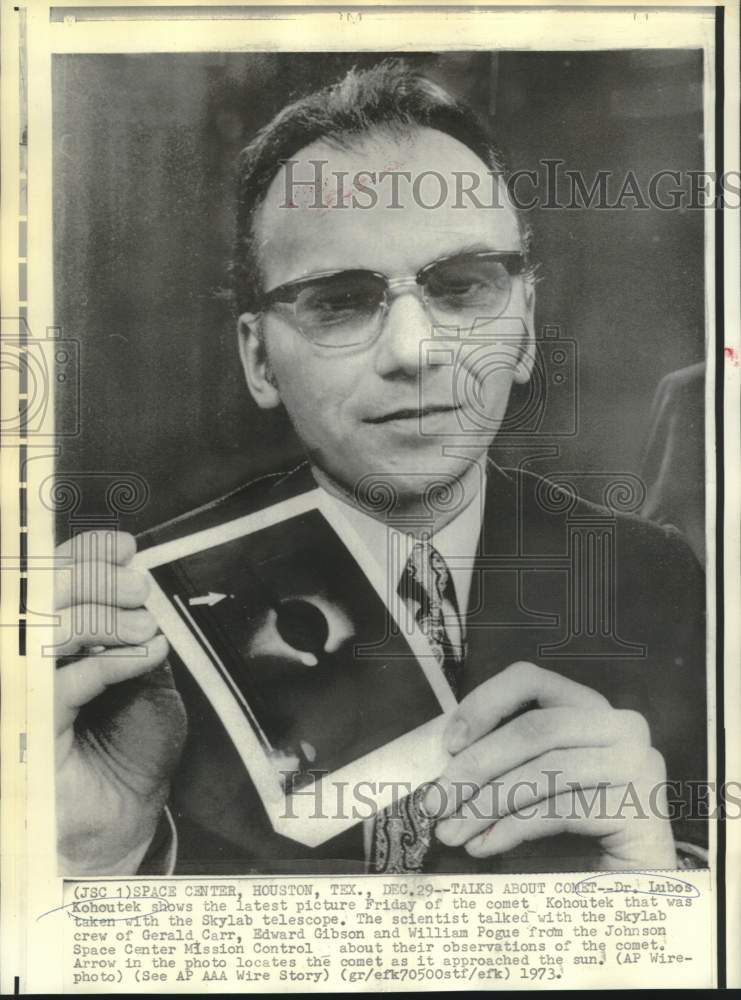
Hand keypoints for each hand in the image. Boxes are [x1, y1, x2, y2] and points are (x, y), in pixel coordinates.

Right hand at [54, 531, 185, 873]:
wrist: (129, 809)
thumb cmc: (131, 742)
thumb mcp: (142, 671)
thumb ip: (130, 628)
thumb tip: (131, 574)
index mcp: (43, 638)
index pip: (47, 581)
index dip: (81, 554)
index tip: (123, 547)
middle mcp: (21, 659)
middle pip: (39, 598)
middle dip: (94, 580)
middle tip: (138, 587)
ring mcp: (19, 693)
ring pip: (45, 633)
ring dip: (104, 619)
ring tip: (147, 628)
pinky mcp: (28, 727)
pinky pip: (64, 682)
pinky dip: (111, 661)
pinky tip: (146, 655)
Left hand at [427, 661, 675, 868]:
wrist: (635, 879)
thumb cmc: (576, 823)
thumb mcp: (538, 779)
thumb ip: (503, 761)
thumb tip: (442, 771)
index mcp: (589, 706)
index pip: (530, 680)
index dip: (484, 704)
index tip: (449, 744)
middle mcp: (620, 725)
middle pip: (534, 730)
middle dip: (476, 766)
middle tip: (436, 801)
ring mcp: (636, 764)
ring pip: (544, 772)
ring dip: (486, 804)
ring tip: (452, 832)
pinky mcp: (638, 806)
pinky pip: (559, 811)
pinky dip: (511, 829)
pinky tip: (483, 846)